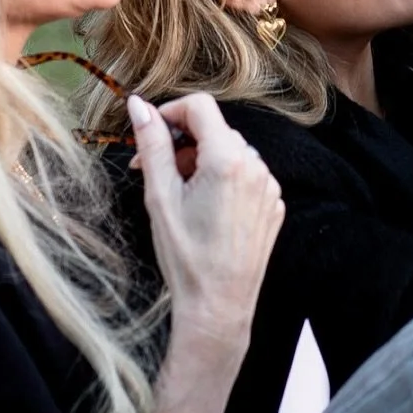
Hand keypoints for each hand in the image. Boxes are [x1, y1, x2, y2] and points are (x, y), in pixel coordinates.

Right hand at [130, 93, 283, 365]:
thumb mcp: (161, 197)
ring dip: (203, 162)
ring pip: (230, 152)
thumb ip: (152, 145)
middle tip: (154, 171)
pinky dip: (224, 180)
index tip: (150, 134)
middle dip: (183, 144)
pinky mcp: (274, 204)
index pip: (200, 107)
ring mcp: (269, 186)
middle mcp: (256, 166)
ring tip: (181, 195)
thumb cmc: (186, 256)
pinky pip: (246, 175)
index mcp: (228, 159)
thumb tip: (138, 105)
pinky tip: (206, 209)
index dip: (171, 113)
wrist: (218, 307)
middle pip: (215, 131)